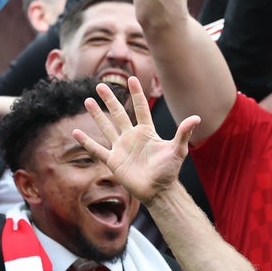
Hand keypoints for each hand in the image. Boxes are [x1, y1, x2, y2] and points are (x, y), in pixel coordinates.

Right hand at [73, 76, 200, 204]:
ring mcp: (121, 148)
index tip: (132, 79)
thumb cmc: (169, 171)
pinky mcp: (113, 161)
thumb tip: (196, 117)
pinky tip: (75, 132)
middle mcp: (132, 137)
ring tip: (88, 101)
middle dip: (110, 100)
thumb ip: (183, 133)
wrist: (159, 191)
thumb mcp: (178, 150)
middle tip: (100, 85)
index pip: (141, 109)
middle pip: (119, 114)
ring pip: (106, 128)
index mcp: (147, 132)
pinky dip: (86, 142)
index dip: (136, 94)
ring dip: (97, 115)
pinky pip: (97, 150)